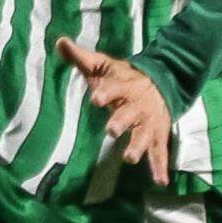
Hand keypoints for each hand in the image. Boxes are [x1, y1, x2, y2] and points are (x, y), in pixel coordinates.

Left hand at [55, 36, 172, 185]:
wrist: (162, 84)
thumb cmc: (124, 78)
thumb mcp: (104, 66)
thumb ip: (81, 57)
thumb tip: (59, 41)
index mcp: (124, 87)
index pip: (114, 88)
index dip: (105, 92)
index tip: (96, 97)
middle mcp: (137, 106)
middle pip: (129, 114)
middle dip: (121, 121)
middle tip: (111, 130)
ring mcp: (148, 122)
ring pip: (144, 135)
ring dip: (138, 147)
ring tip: (130, 158)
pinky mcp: (156, 135)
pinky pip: (159, 152)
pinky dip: (160, 167)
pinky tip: (160, 181)